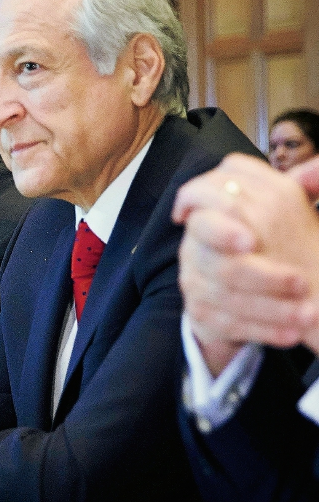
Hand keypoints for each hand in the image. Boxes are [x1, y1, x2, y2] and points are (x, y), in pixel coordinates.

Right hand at [173, 154, 318, 370]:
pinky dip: (264, 329)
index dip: (221, 222)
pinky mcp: (200, 311)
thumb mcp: (278, 209)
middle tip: (299, 282)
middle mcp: (195, 246)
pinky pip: (230, 323)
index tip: (251, 240)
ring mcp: (194, 279)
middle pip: (221, 263)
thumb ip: (295, 186)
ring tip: (308, 316)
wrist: (249, 286)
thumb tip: (316, 168)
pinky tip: (291, 332)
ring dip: (272, 308)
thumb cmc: (267, 242)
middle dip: (262, 277)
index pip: (198, 204)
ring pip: (229, 297)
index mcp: (211, 212)